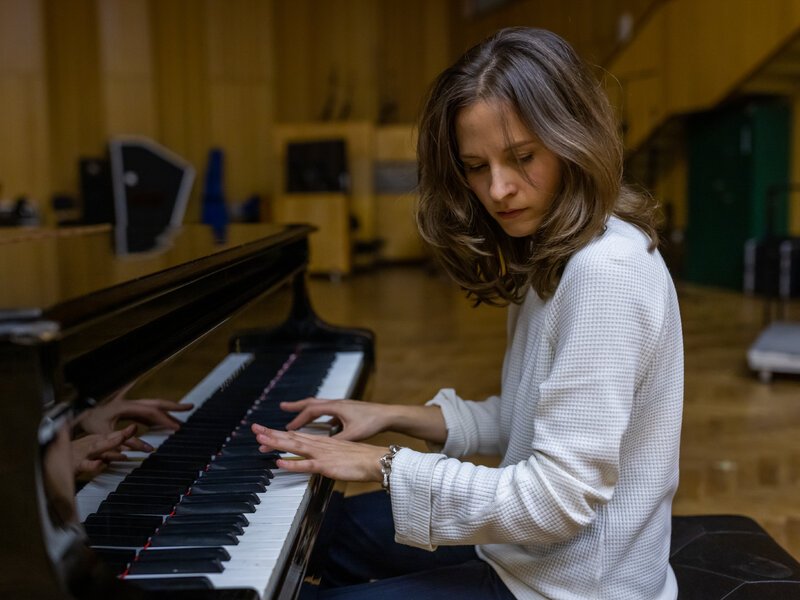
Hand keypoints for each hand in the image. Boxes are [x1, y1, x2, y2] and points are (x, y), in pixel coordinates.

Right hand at [71, 424, 139, 477]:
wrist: (55, 458)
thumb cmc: (79, 453)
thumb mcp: (98, 451)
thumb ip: (113, 451)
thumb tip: (129, 452)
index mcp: (99, 440)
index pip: (116, 435)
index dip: (128, 433)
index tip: (137, 428)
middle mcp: (94, 444)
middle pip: (109, 438)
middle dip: (122, 434)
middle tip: (134, 428)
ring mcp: (86, 454)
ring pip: (98, 448)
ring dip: (109, 444)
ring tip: (121, 440)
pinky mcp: (77, 464)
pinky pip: (86, 465)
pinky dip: (93, 465)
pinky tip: (100, 464)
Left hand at [78, 382, 191, 439]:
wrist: (74, 415)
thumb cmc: (87, 422)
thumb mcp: (104, 433)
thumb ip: (126, 441)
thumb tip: (146, 449)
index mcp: (125, 406)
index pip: (151, 412)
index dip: (165, 419)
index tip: (178, 428)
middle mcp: (129, 403)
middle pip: (156, 403)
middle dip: (174, 406)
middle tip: (191, 407)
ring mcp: (128, 406)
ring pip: (153, 408)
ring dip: (167, 413)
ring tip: (181, 420)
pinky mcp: (126, 412)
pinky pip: (146, 414)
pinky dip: (157, 418)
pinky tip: (163, 425)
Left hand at [251, 423, 385, 482]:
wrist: (375, 460)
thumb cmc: (361, 459)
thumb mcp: (340, 454)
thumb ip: (327, 454)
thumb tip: (318, 457)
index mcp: (321, 442)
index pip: (296, 435)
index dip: (279, 433)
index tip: (264, 430)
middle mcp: (319, 445)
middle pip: (291, 437)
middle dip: (271, 433)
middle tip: (254, 429)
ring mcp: (321, 454)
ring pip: (295, 447)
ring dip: (277, 443)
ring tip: (261, 440)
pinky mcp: (326, 466)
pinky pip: (306, 465)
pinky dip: (292, 464)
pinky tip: (279, 463)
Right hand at [281, 398, 390, 440]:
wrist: (388, 415)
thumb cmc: (372, 423)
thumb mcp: (352, 435)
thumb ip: (336, 441)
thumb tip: (321, 449)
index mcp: (335, 407)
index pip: (311, 410)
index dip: (298, 418)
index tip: (288, 427)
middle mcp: (337, 403)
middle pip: (312, 403)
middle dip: (296, 406)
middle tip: (283, 407)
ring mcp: (342, 406)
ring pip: (320, 406)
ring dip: (307, 410)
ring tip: (298, 415)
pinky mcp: (348, 410)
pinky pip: (329, 411)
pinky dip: (320, 416)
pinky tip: (322, 425)